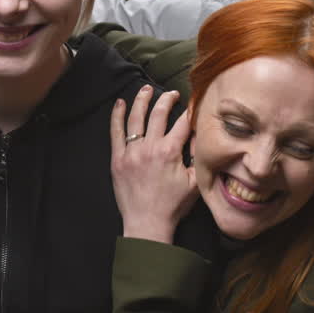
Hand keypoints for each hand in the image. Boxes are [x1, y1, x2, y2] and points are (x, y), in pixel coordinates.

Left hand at [110, 86, 196, 242]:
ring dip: (142, 100)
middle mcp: (149, 148)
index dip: (189, 111)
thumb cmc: (172, 206)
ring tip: (147, 89)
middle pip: (159, 114)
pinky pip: (116, 132)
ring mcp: (131, 152)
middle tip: (172, 93)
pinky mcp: (118, 159)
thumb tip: (198, 138)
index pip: (182, 123)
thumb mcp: (193, 182)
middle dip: (167, 99)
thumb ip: (197, 158)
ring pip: (136, 118)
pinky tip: (121, 103)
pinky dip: (118, 116)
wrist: (147, 223)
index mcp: (170, 152)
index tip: (192, 102)